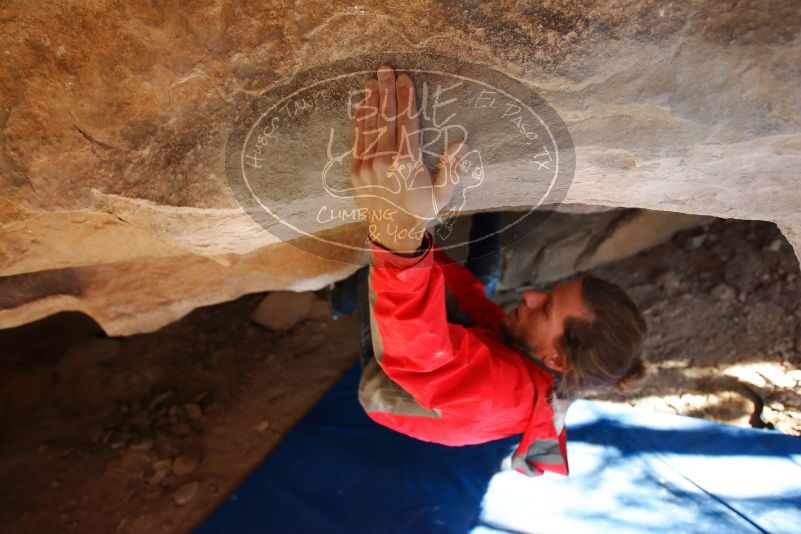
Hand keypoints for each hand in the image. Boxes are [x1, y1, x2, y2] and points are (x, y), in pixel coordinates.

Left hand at [350, 64, 468, 254]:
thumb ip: (451, 167)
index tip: (406, 80)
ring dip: (370, 101)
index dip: (406, 98)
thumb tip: (461, 143)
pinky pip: (357, 141)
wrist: (393, 232)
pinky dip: (358, 122)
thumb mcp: (443, 192)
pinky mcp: (356, 171)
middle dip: (386, 91)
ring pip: (369, 126)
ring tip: (372, 81)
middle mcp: (385, 161)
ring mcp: (367, 165)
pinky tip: (361, 106)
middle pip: (386, 118)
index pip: (407, 122)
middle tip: (385, 69)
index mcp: (407, 163)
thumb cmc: (421, 210)